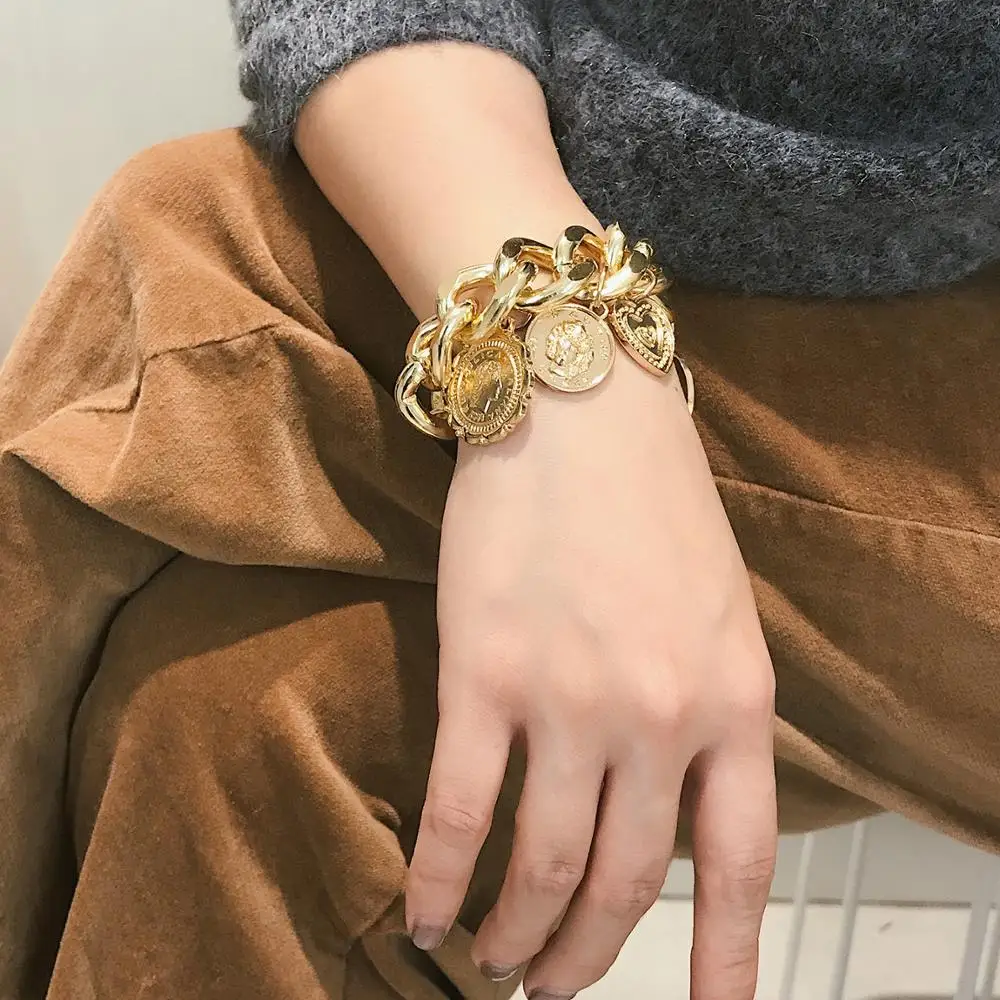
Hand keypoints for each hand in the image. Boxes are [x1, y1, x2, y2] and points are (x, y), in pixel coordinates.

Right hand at [406, 355, 777, 998]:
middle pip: (622, 885)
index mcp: (735, 701)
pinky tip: (421, 915)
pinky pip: (457, 812)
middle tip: (550, 984)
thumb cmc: (653, 502)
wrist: (578, 407)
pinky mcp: (481, 673)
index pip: (737, 868)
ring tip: (491, 960)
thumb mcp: (722, 612)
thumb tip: (672, 809)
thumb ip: (710, 714)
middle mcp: (658, 717)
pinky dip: (435, 878)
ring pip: (540, 865)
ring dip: (513, 933)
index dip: (725, 963)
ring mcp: (568, 699)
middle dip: (584, 956)